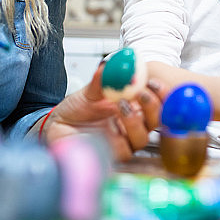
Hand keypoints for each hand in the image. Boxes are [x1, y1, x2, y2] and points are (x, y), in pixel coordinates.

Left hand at [42, 64, 166, 160]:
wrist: (57, 125)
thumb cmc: (77, 109)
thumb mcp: (91, 90)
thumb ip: (104, 79)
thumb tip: (115, 64)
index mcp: (134, 105)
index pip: (158, 102)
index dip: (161, 94)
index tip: (154, 83)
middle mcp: (132, 124)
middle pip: (156, 121)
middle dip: (153, 106)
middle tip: (142, 93)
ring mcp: (123, 141)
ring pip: (142, 138)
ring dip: (135, 121)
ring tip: (121, 105)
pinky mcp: (112, 156)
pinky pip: (124, 152)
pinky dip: (119, 139)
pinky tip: (110, 127)